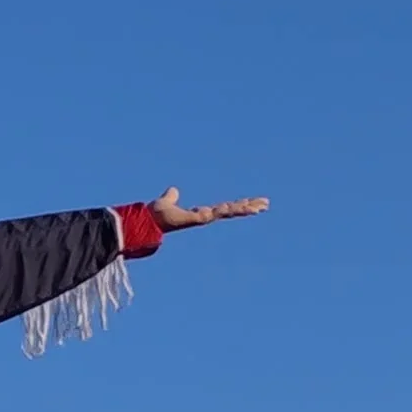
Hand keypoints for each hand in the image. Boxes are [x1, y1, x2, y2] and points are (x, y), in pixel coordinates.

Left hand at [148, 185, 268, 231]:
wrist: (147, 221)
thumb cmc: (155, 214)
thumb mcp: (167, 202)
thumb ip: (171, 197)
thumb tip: (173, 191)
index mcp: (200, 213)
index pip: (223, 208)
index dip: (237, 206)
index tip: (250, 203)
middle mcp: (204, 217)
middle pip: (231, 210)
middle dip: (248, 207)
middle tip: (265, 204)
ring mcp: (202, 218)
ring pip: (228, 211)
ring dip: (244, 208)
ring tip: (261, 206)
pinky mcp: (198, 218)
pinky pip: (217, 212)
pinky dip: (229, 209)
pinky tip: (243, 206)